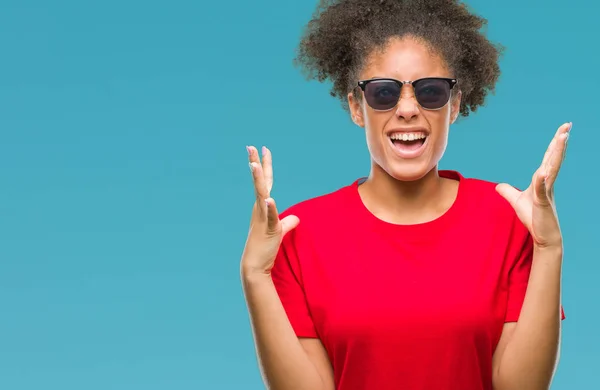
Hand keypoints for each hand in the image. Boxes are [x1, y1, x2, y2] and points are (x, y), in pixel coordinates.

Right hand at [241, 146, 299, 275]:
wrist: (255, 265)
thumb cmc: (265, 247)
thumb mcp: (279, 231)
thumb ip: (287, 222)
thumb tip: (296, 218)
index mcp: (262, 206)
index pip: (264, 182)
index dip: (264, 166)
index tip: (263, 149)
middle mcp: (259, 208)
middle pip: (259, 182)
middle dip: (256, 164)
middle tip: (251, 147)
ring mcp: (261, 218)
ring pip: (260, 194)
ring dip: (258, 179)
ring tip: (255, 164)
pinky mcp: (267, 229)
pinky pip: (269, 216)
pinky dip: (270, 208)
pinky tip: (269, 199)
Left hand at [496, 122, 571, 248]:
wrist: (543, 237)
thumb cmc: (534, 218)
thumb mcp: (516, 201)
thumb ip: (508, 192)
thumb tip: (498, 186)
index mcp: (542, 180)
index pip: (549, 158)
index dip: (554, 144)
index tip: (563, 130)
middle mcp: (547, 183)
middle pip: (554, 158)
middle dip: (560, 142)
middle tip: (567, 126)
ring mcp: (547, 193)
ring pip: (552, 169)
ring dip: (556, 153)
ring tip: (562, 138)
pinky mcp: (543, 203)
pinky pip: (541, 189)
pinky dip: (542, 180)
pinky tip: (543, 172)